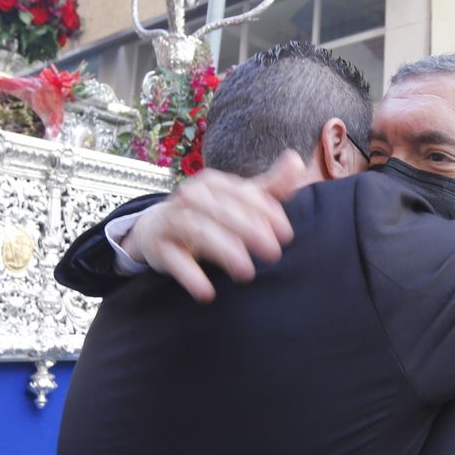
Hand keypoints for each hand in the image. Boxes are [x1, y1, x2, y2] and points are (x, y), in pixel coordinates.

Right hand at [123, 151, 306, 302]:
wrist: (157, 228)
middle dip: (248, 230)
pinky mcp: (158, 246)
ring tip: (246, 272)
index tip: (285, 234)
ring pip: (197, 231)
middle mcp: (190, 197)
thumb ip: (271, 186)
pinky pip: (173, 259)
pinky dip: (189, 275)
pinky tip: (206, 293)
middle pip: (221, 211)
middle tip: (273, 252)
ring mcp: (171, 220)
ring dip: (223, 250)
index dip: (265, 212)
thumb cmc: (211, 213)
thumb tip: (296, 161)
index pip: (241, 193)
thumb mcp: (240, 199)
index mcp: (213, 184)